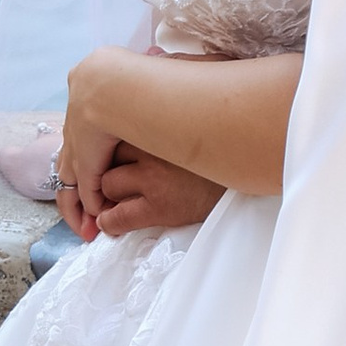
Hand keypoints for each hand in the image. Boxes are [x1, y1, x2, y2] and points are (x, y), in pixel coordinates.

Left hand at [53, 139, 224, 242]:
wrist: (240, 186)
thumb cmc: (209, 162)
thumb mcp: (182, 134)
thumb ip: (156, 129)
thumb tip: (125, 122)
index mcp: (160, 125)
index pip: (115, 130)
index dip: (108, 147)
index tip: (109, 156)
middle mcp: (155, 148)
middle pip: (107, 155)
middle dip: (104, 169)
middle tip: (110, 181)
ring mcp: (154, 178)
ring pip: (107, 184)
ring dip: (106, 195)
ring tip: (114, 201)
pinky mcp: (159, 207)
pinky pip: (117, 216)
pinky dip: (109, 222)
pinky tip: (112, 223)